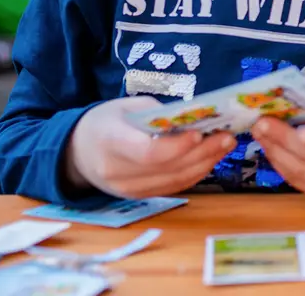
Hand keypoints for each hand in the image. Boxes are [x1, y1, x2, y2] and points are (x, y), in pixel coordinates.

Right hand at [66, 97, 235, 198]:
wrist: (78, 151)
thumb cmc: (107, 121)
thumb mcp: (128, 106)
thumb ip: (159, 114)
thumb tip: (196, 118)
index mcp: (110, 142)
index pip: (147, 152)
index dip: (176, 147)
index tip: (199, 134)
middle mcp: (116, 171)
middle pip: (166, 168)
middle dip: (201, 152)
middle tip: (226, 136)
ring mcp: (127, 189)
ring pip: (173, 181)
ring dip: (204, 164)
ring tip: (225, 145)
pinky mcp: (138, 197)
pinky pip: (171, 187)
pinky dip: (194, 174)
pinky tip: (210, 158)